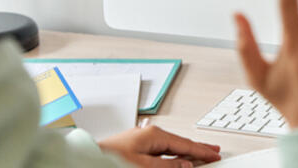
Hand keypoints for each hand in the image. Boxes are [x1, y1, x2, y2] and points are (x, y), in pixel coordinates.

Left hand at [98, 125, 219, 167]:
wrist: (84, 160)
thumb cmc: (108, 162)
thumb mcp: (144, 167)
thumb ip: (167, 166)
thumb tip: (185, 165)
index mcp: (153, 135)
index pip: (185, 144)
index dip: (202, 151)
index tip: (214, 155)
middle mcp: (148, 134)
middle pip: (179, 142)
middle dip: (197, 148)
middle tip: (212, 151)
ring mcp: (140, 139)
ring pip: (169, 146)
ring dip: (185, 151)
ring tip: (198, 155)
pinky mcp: (133, 147)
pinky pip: (159, 149)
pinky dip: (171, 153)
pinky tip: (174, 157)